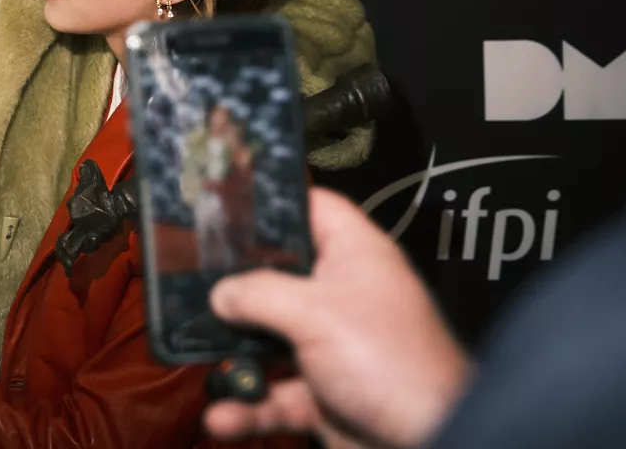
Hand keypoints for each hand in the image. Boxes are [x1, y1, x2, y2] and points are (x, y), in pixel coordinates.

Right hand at [203, 188, 472, 448]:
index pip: (314, 208)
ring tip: (200, 350)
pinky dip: (247, 406)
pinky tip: (224, 415)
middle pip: (280, 274)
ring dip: (234, 353)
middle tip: (194, 276)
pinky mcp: (324, 394)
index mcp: (356, 257)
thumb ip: (259, 292)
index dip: (275, 201)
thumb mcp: (315, 313)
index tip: (228, 202)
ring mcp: (332, 347)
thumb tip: (221, 292)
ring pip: (270, 339)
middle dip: (238, 284)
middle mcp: (343, 297)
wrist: (431, 443)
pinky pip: (274, 394)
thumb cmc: (396, 365)